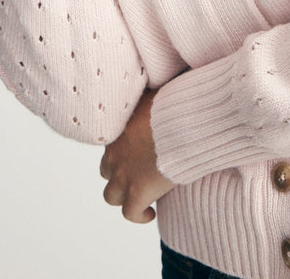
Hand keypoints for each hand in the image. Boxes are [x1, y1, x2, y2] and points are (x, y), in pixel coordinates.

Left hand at [100, 90, 175, 222]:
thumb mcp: (157, 91)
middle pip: (106, 170)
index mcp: (118, 130)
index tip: (138, 152)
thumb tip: (161, 75)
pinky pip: (130, 213)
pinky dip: (139, 215)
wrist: (183, 122)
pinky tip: (151, 213)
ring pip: (111, 195)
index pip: (111, 144)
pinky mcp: (138, 194)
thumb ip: (151, 93)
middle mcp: (116, 154)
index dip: (123, 150)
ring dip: (124, 196)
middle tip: (138, 173)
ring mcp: (125, 176)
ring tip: (141, 196)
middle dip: (119, 173)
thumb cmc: (175, 102)